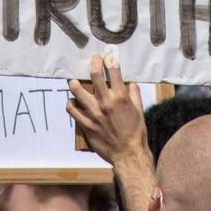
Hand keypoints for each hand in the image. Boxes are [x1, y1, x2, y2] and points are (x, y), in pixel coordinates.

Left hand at [65, 52, 148, 167]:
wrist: (128, 154)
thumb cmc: (135, 133)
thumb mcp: (139, 110)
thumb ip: (134, 94)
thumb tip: (129, 83)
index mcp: (121, 98)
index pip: (114, 71)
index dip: (110, 59)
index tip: (107, 56)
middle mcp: (106, 103)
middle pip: (95, 75)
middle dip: (94, 63)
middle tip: (92, 59)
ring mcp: (94, 114)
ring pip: (78, 91)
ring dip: (75, 83)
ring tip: (73, 81)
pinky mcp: (86, 124)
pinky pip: (72, 110)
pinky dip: (71, 104)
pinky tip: (72, 102)